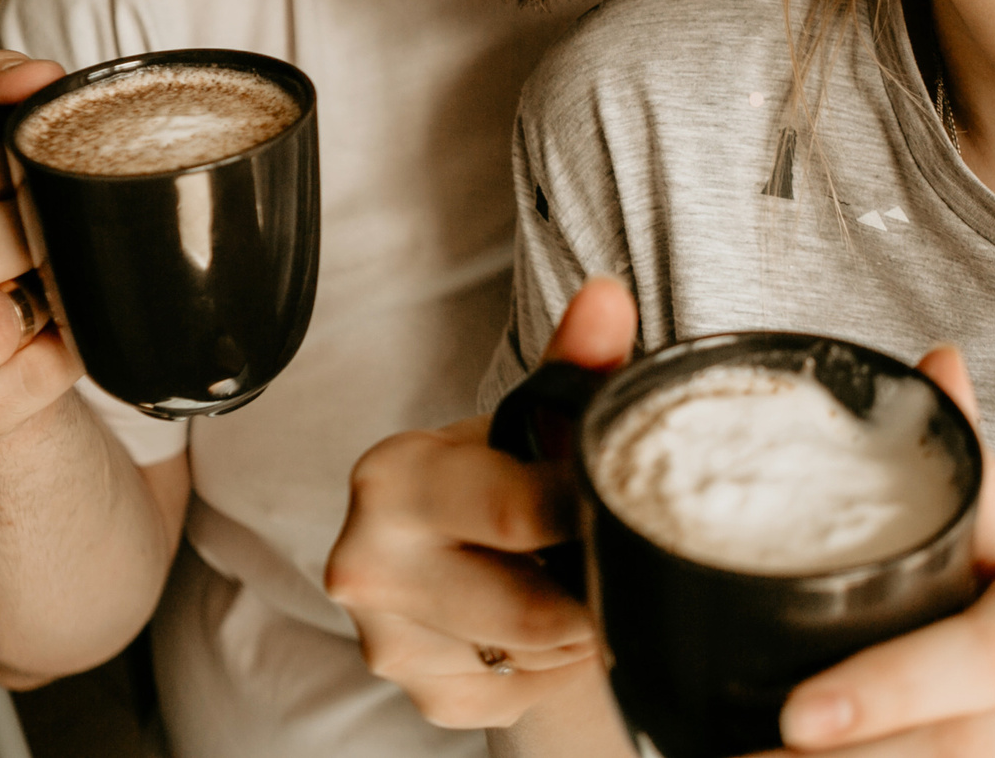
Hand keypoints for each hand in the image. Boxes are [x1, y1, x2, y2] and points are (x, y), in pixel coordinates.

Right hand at [326, 277, 637, 726]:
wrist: (455, 550)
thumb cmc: (497, 475)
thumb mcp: (529, 419)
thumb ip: (573, 362)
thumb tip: (607, 299)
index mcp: (394, 478)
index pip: (519, 511)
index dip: (592, 513)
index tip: (624, 507)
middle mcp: (370, 562)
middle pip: (535, 610)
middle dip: (588, 589)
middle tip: (608, 559)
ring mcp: (387, 639)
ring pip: (537, 657)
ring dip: (575, 628)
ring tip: (569, 579)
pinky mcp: (421, 693)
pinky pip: (521, 695)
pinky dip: (550, 667)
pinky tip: (540, 627)